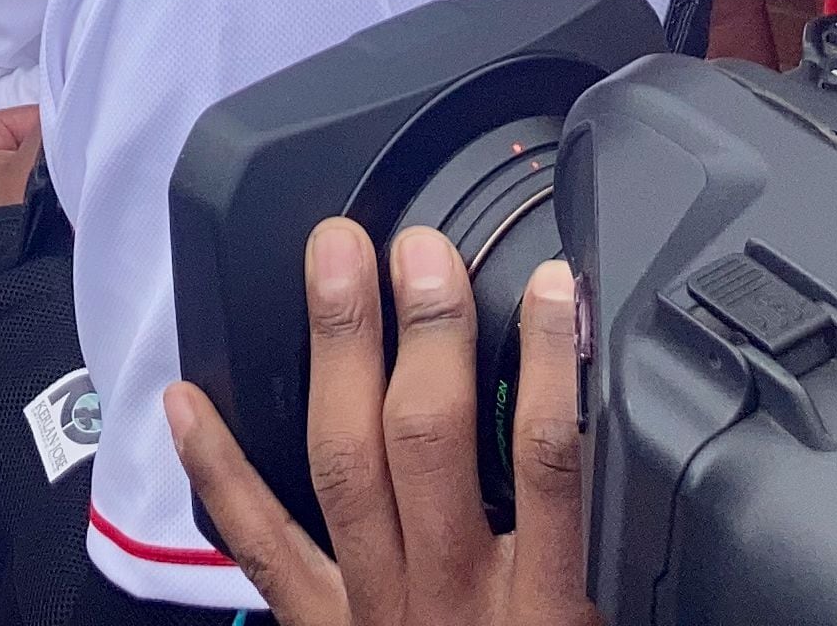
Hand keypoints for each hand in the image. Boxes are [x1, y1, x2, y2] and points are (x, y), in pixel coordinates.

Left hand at [170, 222, 597, 625]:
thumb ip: (619, 553)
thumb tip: (651, 474)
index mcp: (544, 609)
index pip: (552, 466)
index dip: (550, 367)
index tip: (553, 285)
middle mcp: (451, 600)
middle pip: (430, 444)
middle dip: (422, 334)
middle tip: (416, 246)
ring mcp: (376, 608)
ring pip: (344, 464)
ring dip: (337, 353)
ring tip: (332, 261)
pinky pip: (259, 545)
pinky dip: (215, 470)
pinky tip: (184, 401)